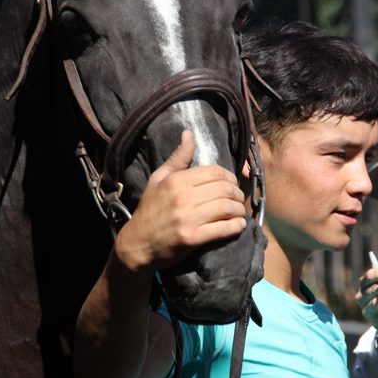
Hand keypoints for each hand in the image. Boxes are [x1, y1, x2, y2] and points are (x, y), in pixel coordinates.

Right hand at [114, 131, 246, 273]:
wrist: (138, 243)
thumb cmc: (149, 209)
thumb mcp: (158, 179)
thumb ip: (177, 158)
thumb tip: (189, 134)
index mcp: (177, 181)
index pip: (215, 172)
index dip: (230, 176)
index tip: (232, 183)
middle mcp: (183, 197)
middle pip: (224, 189)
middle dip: (237, 193)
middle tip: (238, 198)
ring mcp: (188, 219)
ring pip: (227, 208)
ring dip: (239, 210)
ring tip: (239, 212)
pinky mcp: (192, 238)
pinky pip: (223, 229)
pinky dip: (235, 227)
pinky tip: (238, 225)